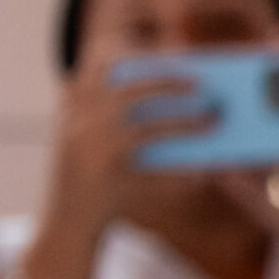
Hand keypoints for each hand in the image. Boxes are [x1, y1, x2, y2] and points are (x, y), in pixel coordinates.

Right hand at [39, 58, 208, 240]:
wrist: (64, 226)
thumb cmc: (85, 177)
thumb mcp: (82, 136)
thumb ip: (103, 109)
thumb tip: (165, 90)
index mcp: (72, 109)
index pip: (100, 65)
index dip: (135, 54)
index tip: (167, 53)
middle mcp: (79, 126)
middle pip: (133, 93)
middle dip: (171, 85)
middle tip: (203, 85)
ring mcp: (92, 154)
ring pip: (150, 130)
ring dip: (186, 123)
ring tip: (213, 121)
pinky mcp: (108, 183)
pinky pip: (156, 175)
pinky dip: (182, 175)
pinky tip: (204, 172)